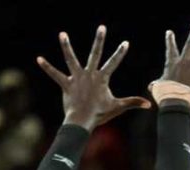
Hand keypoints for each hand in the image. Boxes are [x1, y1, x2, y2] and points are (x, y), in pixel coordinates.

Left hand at [36, 25, 150, 131]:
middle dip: (100, 40)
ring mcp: (76, 78)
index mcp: (102, 78)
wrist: (82, 121)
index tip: (125, 42)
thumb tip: (150, 105)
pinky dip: (47, 67)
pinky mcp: (65, 84)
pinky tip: (39, 59)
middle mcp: (89, 74)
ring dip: (66, 46)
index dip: (120, 53)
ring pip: (71, 59)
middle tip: (102, 27)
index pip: (113, 63)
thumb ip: (133, 103)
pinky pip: (55, 74)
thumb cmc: (100, 114)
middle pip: (95, 54)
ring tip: (62, 34)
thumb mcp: (118, 107)